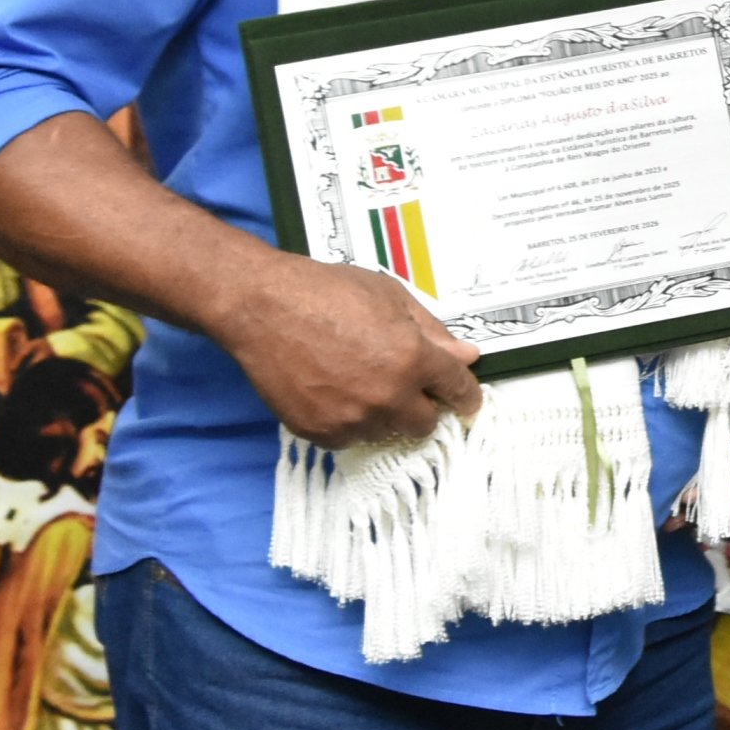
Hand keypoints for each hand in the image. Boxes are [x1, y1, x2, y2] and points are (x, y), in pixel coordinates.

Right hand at [212, 256, 480, 448]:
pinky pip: (349, 437)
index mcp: (414, 359)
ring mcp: (353, 419)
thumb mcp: (391, 297)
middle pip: (426, 423)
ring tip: (358, 382)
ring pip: (386, 431)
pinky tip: (333, 392)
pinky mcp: (320, 433)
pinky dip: (348, 421)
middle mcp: (389, 396)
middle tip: (403, 386)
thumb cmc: (328, 291)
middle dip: (422, 406)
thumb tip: (467, 356)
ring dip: (383, 414)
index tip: (465, 400)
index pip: (458, 390)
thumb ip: (433, 331)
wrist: (261, 306)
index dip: (465, 394)